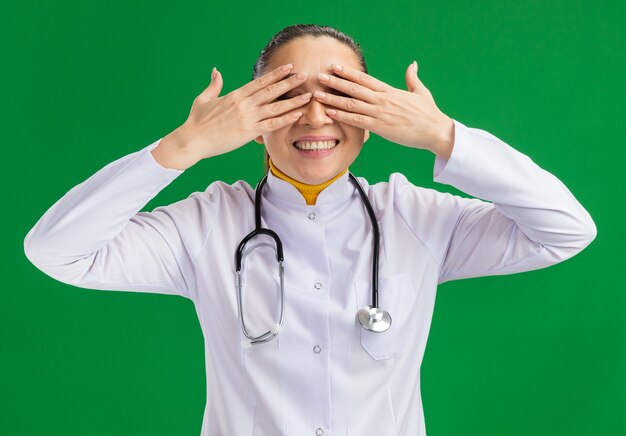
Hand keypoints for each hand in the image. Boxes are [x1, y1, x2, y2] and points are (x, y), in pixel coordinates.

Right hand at [153, 63, 312, 169]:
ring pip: (276, 107)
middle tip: (304, 75)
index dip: (275, 74)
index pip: (259, 82)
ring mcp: (248, 118)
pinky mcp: (249, 132)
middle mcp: (244, 104)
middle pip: (271, 91)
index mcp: (235, 95)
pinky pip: (272, 125)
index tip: (288, 68)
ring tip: (308, 95)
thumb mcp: (204, 98)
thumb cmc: (197, 121)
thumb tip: (216, 70)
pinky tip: (298, 114)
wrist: (193, 139)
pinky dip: (286, 119)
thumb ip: (214, 84)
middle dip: (289, 82)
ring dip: (293, 101)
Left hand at [313, 61, 454, 155]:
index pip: (364, 79)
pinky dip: (342, 116)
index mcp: (390, 91)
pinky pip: (357, 121)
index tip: (334, 67)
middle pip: (354, 88)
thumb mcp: (421, 92)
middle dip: (335, 82)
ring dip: (333, 99)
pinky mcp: (380, 127)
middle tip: (319, 76)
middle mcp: (382, 100)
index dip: (348, 72)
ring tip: (318, 95)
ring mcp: (380, 113)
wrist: (435, 130)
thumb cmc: (428, 113)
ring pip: (351, 104)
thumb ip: (413, 78)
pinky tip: (330, 113)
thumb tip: (412, 64)